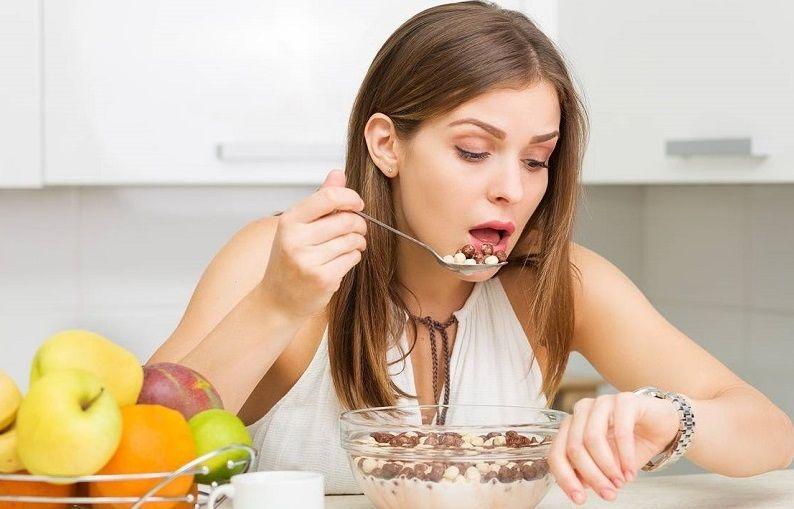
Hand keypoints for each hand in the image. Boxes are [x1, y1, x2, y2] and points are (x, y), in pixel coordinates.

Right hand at [259, 169, 366, 319]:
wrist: (278, 300)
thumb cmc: (290, 260)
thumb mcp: (299, 227)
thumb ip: (321, 200)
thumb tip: (338, 173)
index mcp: (289, 221)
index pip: (329, 197)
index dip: (351, 198)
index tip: (358, 204)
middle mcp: (296, 239)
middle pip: (346, 220)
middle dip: (359, 224)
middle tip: (358, 229)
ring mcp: (308, 260)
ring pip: (352, 240)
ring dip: (358, 242)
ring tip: (350, 245)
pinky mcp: (323, 278)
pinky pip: (353, 258)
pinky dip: (354, 257)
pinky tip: (342, 261)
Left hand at [549, 392, 679, 504]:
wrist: (661, 426)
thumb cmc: (631, 443)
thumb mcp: (606, 463)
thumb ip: (588, 472)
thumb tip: (577, 488)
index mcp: (571, 425)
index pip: (556, 452)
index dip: (565, 478)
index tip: (579, 499)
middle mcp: (582, 411)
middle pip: (574, 447)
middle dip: (592, 476)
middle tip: (608, 494)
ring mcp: (601, 402)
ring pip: (592, 438)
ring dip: (607, 467)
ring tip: (620, 483)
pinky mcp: (625, 400)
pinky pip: (620, 431)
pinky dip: (625, 457)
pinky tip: (631, 472)